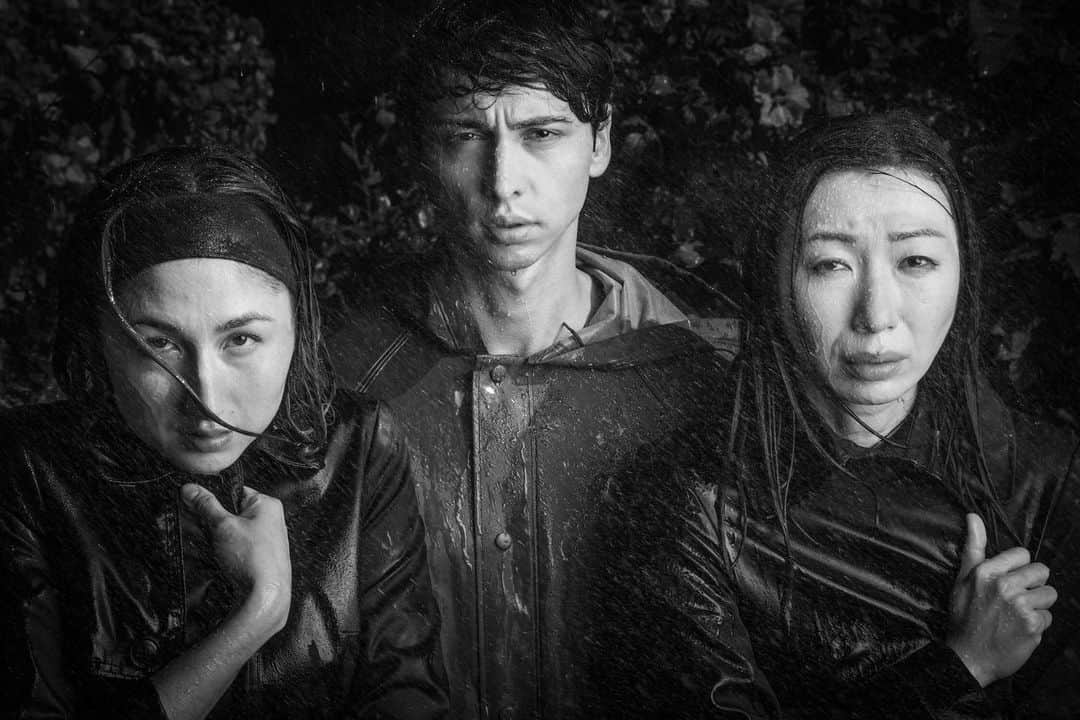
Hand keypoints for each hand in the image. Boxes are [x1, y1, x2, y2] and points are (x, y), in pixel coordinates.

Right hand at [181, 483, 291, 629]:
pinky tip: (211, 556)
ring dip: (212, 535)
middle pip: (230, 511)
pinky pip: (235, 545)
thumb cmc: (253, 559)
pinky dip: (221, 548)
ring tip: (200, 543)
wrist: (264, 596)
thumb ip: (205, 505)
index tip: (191, 503)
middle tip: (192, 525)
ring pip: (230, 530)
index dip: (210, 497)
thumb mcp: (223, 526)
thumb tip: (191, 489)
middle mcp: (269, 519)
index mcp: (267, 505)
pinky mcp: (258, 556)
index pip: (233, 491)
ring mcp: (265, 539)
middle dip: (208, 519)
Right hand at [947, 513, 1056, 686]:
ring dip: (1037, 606)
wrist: (968, 657)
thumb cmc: (964, 617)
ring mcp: (1020, 606)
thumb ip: (973, 547)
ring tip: (1017, 615)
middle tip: (1014, 600)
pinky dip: (1037, 625)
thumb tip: (973, 516)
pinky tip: (1019, 630)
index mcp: (986, 571)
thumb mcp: (963, 579)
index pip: (1023, 555)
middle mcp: (1004, 585)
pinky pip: (1048, 617)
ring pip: (1049, 595)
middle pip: (1041, 572)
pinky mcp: (1033, 626)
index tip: (1007, 582)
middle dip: (1032, 585)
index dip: (1018, 568)